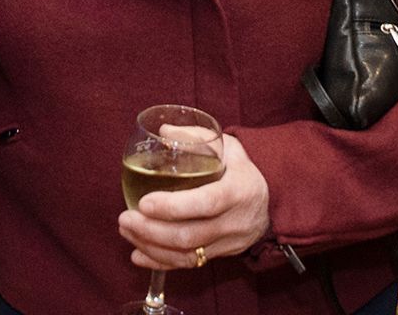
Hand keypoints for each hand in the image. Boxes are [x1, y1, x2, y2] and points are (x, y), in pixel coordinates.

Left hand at [118, 133, 269, 269]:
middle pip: (190, 235)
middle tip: (124, 218)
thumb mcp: (228, 146)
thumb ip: (196, 138)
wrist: (272, 201)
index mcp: (237, 191)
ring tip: (126, 230)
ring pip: (186, 255)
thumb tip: (163, 131)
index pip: (206, 203)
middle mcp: (234, 222)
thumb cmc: (243, 169)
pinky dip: (160, 262)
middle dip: (151, 230)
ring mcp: (228, 242)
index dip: (173, 207)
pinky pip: (189, 265)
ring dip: (151, 246)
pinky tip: (138, 254)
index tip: (144, 202)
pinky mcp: (220, 255)